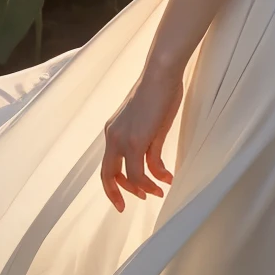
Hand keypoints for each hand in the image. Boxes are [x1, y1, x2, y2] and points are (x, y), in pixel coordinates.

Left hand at [101, 61, 182, 212]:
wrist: (160, 73)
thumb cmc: (156, 91)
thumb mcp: (147, 122)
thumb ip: (147, 145)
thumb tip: (155, 168)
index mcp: (113, 130)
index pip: (107, 164)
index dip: (113, 184)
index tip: (124, 197)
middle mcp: (114, 136)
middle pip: (109, 176)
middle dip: (120, 193)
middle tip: (138, 200)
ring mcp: (124, 139)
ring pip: (131, 176)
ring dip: (146, 187)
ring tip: (159, 190)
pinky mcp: (138, 140)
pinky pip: (144, 170)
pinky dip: (156, 178)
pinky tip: (167, 179)